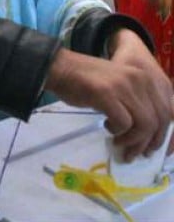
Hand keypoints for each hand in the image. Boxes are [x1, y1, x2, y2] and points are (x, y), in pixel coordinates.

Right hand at [45, 30, 173, 160]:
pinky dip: (117, 131)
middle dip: (147, 143)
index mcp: (145, 78)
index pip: (167, 111)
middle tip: (133, 154)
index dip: (163, 135)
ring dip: (132, 140)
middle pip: (158, 121)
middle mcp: (140, 80)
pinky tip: (107, 127)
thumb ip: (135, 103)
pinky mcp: (107, 94)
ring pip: (144, 124)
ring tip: (118, 143)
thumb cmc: (86, 81)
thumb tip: (147, 133)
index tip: (150, 149)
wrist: (60, 68)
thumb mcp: (119, 88)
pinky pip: (124, 123)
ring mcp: (124, 87)